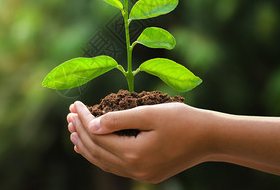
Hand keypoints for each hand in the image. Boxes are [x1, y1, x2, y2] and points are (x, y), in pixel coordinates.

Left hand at [67, 101, 214, 182]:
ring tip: (74, 132)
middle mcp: (135, 170)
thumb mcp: (149, 113)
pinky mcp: (147, 174)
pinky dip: (102, 155)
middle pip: (97, 152)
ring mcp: (141, 175)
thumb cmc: (182, 120)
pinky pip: (116, 166)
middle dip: (80, 132)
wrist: (209, 137)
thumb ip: (118, 119)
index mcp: (135, 154)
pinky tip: (94, 147)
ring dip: (87, 146)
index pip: (98, 136)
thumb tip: (92, 125)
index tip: (75, 105)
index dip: (83, 120)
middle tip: (69, 115)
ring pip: (104, 162)